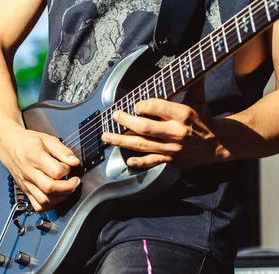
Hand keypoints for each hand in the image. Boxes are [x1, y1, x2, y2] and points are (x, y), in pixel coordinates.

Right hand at [0, 126, 80, 211]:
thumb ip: (62, 151)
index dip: (68, 170)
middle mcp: (29, 173)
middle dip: (68, 187)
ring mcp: (26, 184)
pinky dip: (49, 205)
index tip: (70, 166)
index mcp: (35, 157)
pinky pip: (37, 206)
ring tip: (66, 189)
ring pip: (44, 200)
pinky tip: (55, 197)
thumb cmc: (27, 142)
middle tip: (74, 181)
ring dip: (60, 198)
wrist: (7, 145)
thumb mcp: (47, 139)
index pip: (56, 171)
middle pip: (50, 188)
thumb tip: (75, 162)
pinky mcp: (25, 191)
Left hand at [101, 80, 228, 169]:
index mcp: (183, 114)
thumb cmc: (204, 119)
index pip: (156, 107)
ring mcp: (172, 148)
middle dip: (125, 121)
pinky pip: (151, 162)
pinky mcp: (171, 161)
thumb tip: (191, 59)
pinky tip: (127, 160)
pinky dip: (138, 162)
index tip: (135, 105)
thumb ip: (192, 82)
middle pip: (145, 127)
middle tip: (114, 116)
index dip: (142, 105)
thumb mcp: (199, 99)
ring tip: (106, 137)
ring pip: (143, 145)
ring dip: (122, 141)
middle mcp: (176, 132)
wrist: (218, 145)